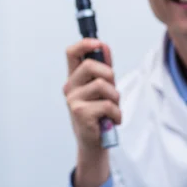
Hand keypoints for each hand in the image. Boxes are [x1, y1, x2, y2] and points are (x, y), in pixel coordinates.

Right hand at [63, 38, 120, 186]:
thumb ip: (103, 68)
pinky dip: (116, 113)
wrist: (95, 142)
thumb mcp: (102, 88)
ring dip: (115, 98)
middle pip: (89, 66)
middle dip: (109, 75)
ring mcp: (73, 100)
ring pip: (102, 85)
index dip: (84, 44)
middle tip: (112, 90)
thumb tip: (104, 47)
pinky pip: (106, 104)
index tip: (98, 44)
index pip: (72, 53)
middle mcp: (70, 87)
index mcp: (74, 77)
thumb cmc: (99, 113)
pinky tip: (112, 120)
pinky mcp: (80, 113)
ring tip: (112, 109)